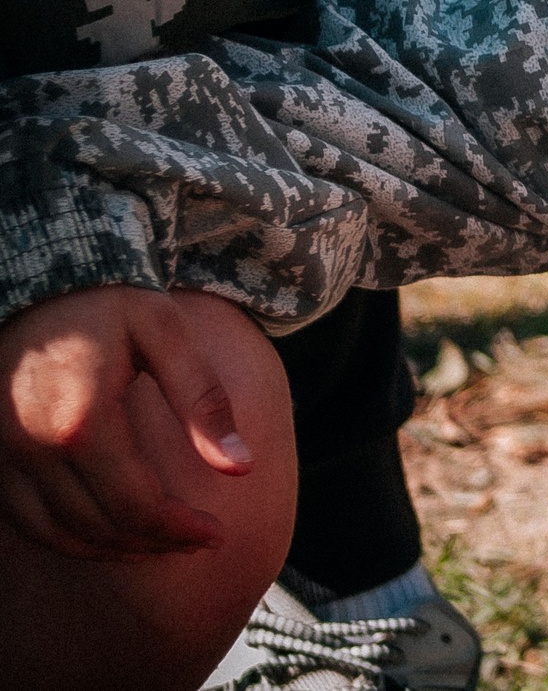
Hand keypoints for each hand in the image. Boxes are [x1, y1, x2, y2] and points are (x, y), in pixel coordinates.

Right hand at [0, 285, 254, 559]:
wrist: (38, 281)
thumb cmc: (110, 303)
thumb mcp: (168, 335)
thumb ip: (204, 402)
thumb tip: (242, 467)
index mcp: (84, 421)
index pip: (136, 505)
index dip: (179, 529)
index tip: (216, 535)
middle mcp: (34, 448)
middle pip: (99, 526)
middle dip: (155, 543)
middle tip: (197, 541)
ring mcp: (6, 456)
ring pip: (59, 533)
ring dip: (113, 549)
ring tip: (161, 544)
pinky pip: (26, 521)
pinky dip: (68, 538)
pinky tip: (109, 534)